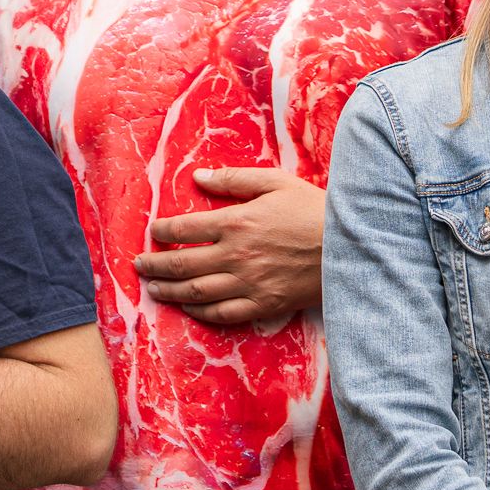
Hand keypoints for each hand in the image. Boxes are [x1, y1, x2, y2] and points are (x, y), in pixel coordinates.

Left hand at [133, 168, 323, 324]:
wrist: (350, 247)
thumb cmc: (314, 210)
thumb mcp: (276, 183)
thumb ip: (236, 179)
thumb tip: (200, 176)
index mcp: (236, 221)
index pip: (184, 229)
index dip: (162, 232)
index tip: (153, 233)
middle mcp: (236, 254)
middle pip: (181, 264)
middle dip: (154, 266)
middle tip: (139, 266)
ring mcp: (248, 283)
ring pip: (196, 292)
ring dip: (169, 292)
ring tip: (154, 289)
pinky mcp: (263, 304)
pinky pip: (223, 314)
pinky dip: (200, 313)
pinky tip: (190, 308)